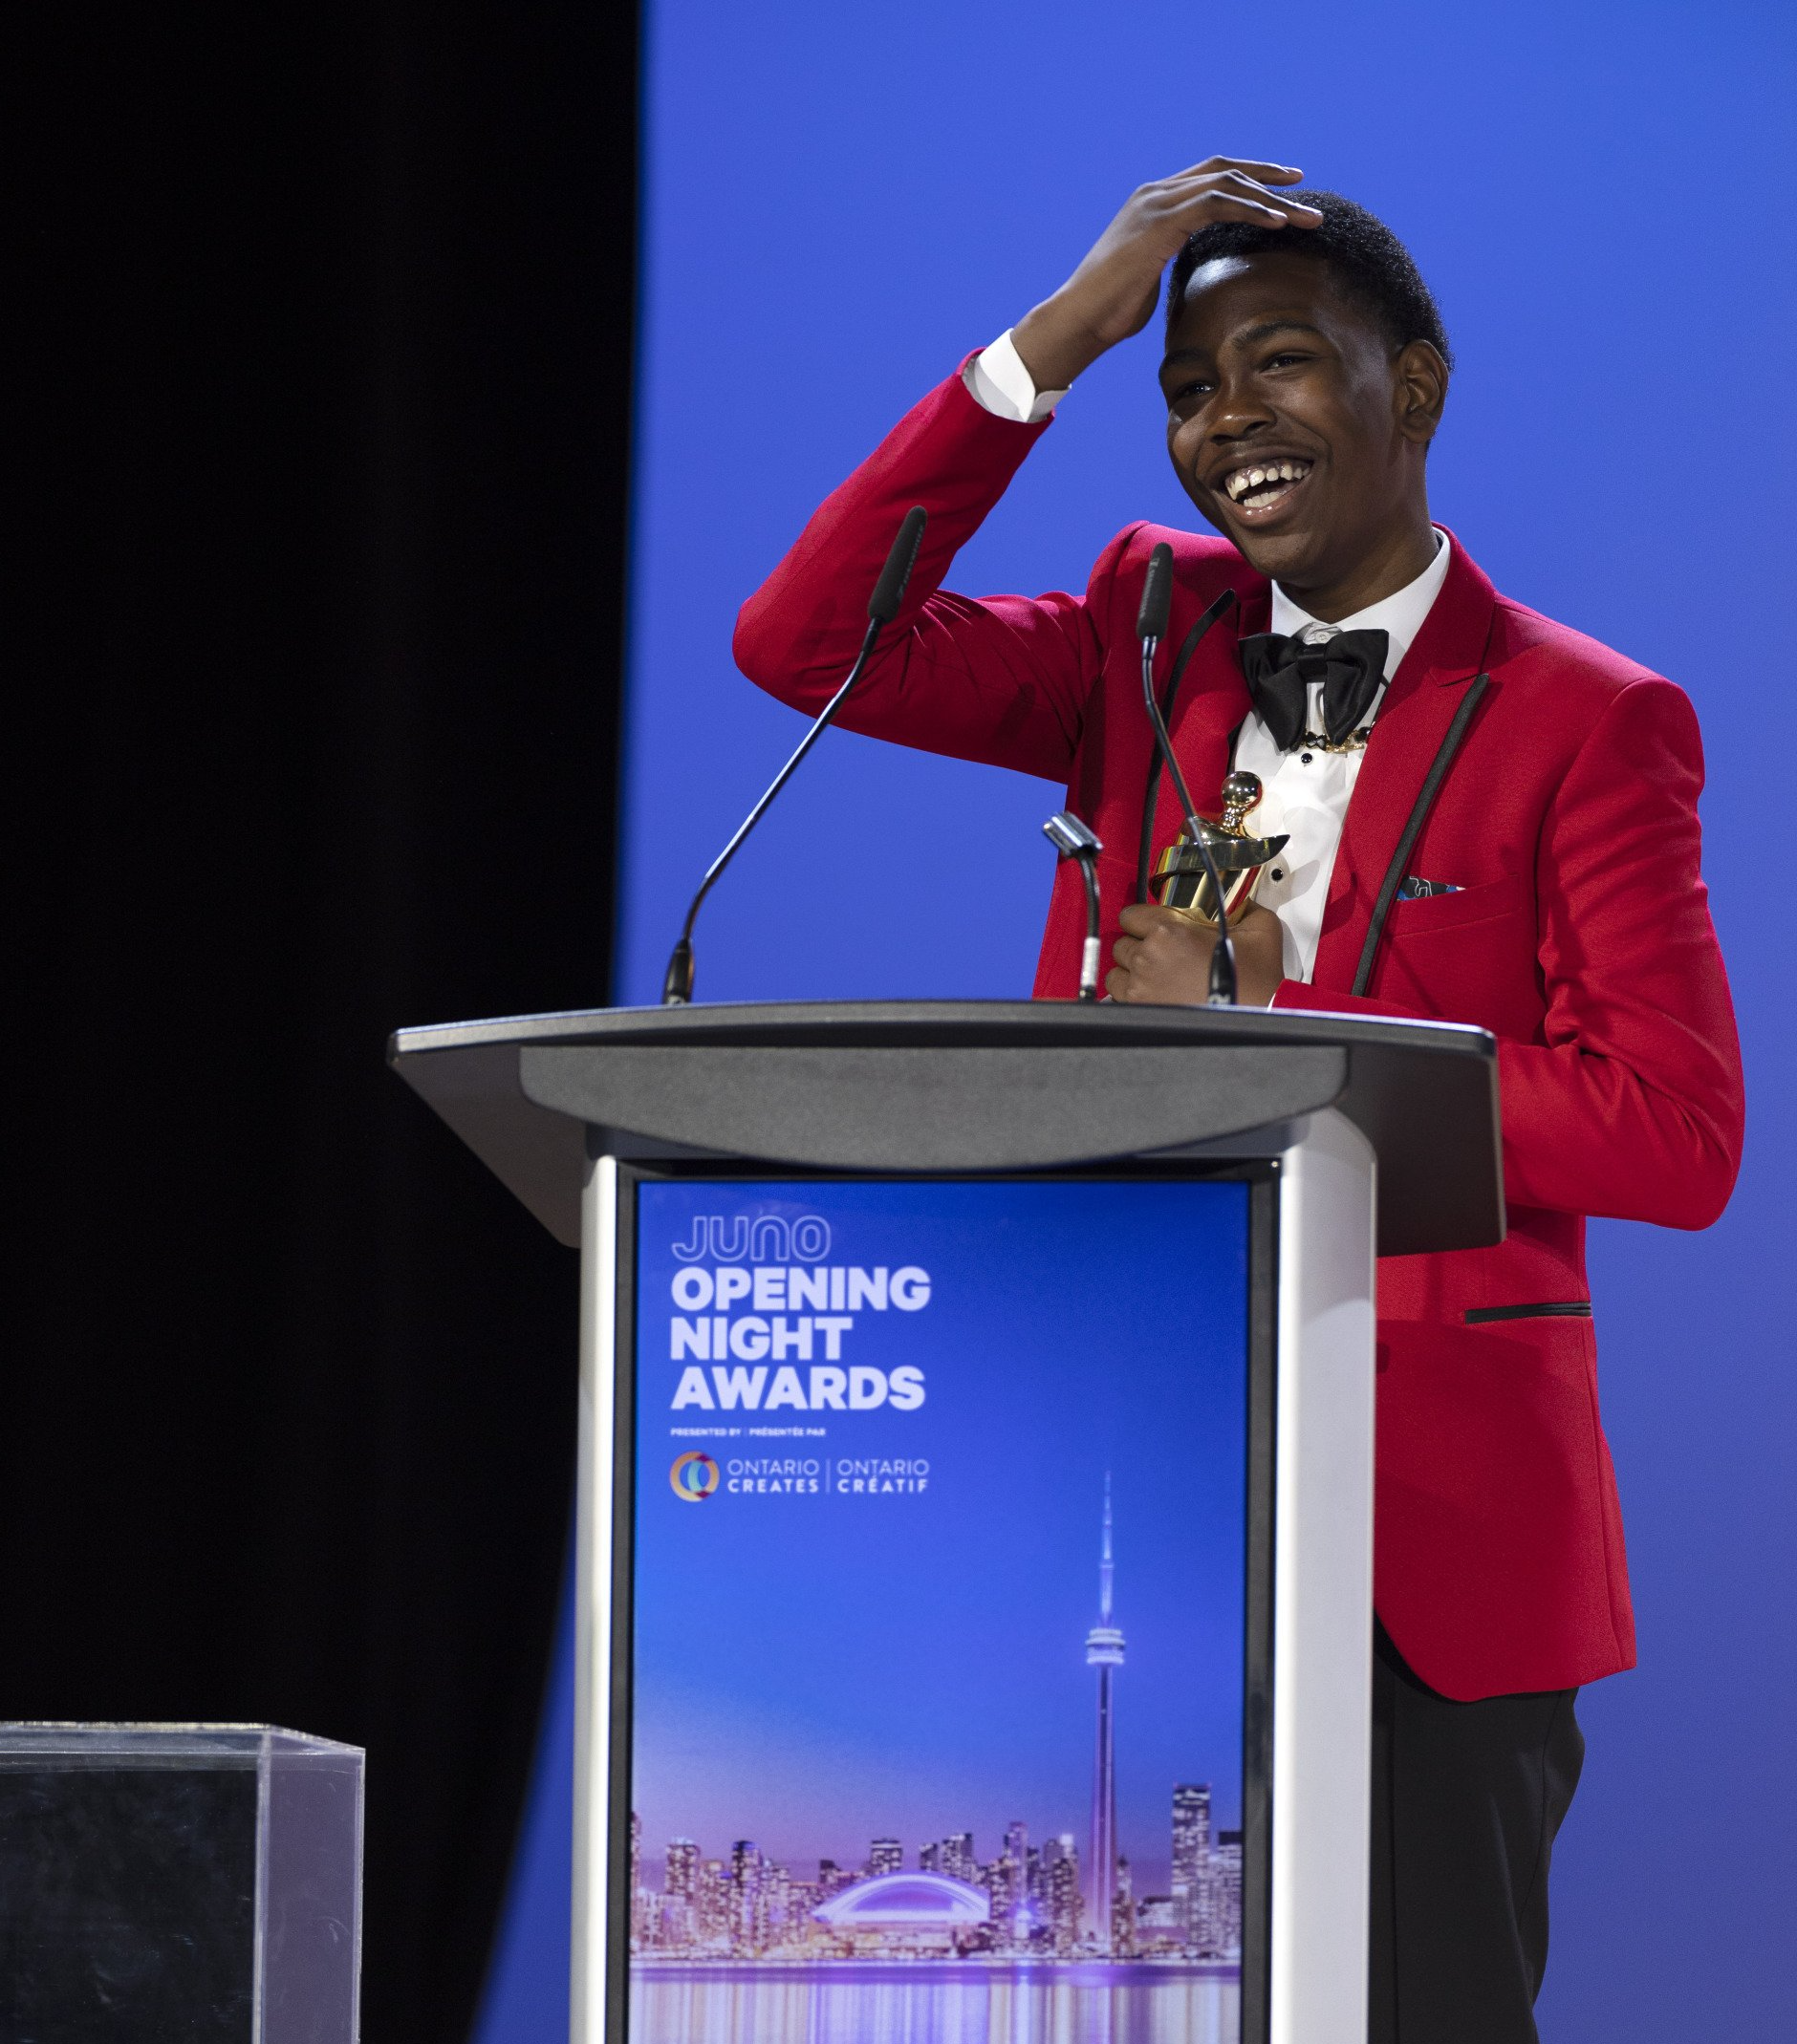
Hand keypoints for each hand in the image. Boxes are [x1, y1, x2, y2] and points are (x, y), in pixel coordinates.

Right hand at [1010, 159, 1321, 392]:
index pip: (1211, 176)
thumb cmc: (1111, 311)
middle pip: (1225, 170)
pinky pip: (1216, 204)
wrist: (1079, 320)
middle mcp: (1156, 194)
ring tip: (1305, 218)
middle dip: (1270, 179)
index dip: (1251, 178)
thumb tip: (1198, 275)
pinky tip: (1276, 223)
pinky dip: (1250, 210)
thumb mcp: (1151, 277)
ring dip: (1272, 199)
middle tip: (1306, 192)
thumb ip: (1174, 260)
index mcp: (1154, 203)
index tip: (1285, 189)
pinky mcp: (1159, 223)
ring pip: (1227, 184)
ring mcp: (1156, 204)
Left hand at [1106, 900, 1286, 1007]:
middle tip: (1161, 953)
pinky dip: (1131, 994)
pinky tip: (1153, 992)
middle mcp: (1149, 957)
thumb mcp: (1259, 928)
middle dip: (1139, 946)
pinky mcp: (1143, 1009)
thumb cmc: (1254, 979)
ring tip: (1154, 975)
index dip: (1142, 920)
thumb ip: (1242, 907)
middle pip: (1122, 944)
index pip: (1130, 916)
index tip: (1151, 926)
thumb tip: (1239, 902)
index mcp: (1169, 930)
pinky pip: (1119, 997)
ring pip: (1116, 972)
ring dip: (1131, 971)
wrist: (1258, 1013)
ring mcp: (1142, 986)